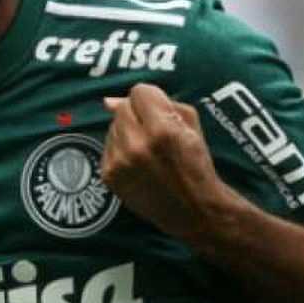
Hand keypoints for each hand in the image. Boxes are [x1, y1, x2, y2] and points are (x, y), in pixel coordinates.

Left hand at [101, 83, 232, 242]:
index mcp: (162, 130)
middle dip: (138, 115)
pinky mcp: (109, 176)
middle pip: (122, 109)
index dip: (152, 100)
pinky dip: (120, 149)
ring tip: (147, 150)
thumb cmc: (196, 164)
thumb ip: (158, 103)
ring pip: (112, 127)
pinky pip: (107, 147)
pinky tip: (137, 162)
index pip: (139, 92)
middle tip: (154, 133)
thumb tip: (109, 101)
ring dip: (128, 132)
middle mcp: (137, 145)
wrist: (193, 210)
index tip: (161, 114)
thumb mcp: (190, 125)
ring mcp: (120, 162)